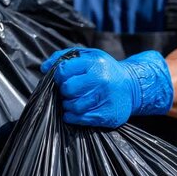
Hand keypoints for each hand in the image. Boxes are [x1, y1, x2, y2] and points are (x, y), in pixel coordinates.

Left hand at [41, 48, 173, 127]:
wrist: (132, 86)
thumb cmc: (104, 70)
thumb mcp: (88, 56)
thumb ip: (64, 58)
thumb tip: (44, 68)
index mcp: (95, 63)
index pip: (64, 70)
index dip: (59, 76)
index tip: (63, 79)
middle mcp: (101, 80)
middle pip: (67, 89)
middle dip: (64, 91)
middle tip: (68, 91)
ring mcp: (105, 98)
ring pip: (73, 106)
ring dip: (67, 105)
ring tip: (73, 101)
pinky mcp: (108, 115)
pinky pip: (81, 119)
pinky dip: (73, 117)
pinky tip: (75, 112)